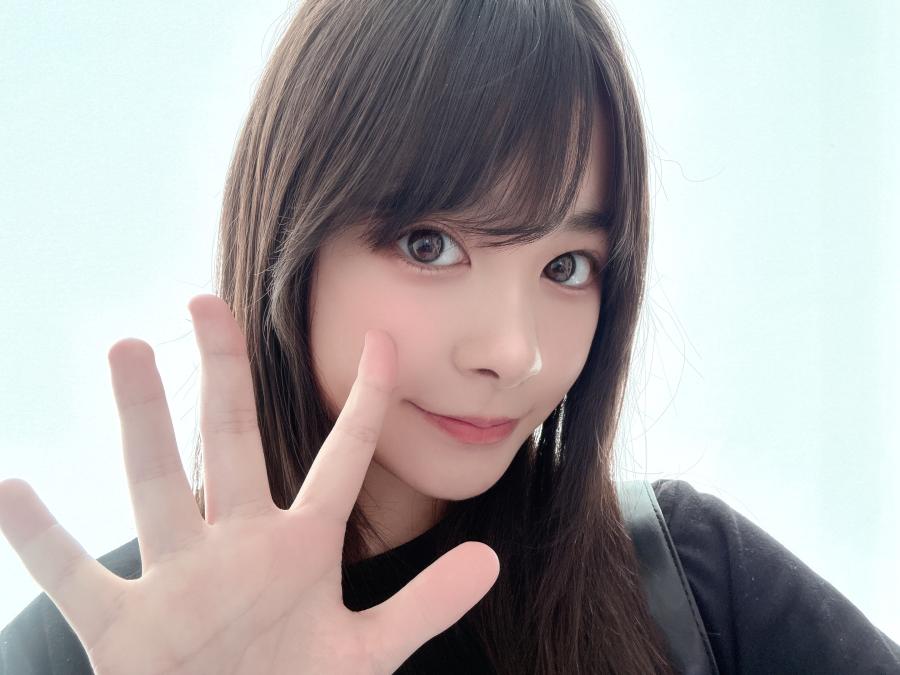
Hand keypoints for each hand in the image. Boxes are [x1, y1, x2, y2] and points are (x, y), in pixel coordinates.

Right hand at [0, 294, 499, 673]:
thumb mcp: (367, 654)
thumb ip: (423, 604)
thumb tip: (491, 558)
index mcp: (302, 549)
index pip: (343, 459)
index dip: (368, 401)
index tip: (386, 337)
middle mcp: (237, 546)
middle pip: (231, 443)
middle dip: (224, 374)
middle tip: (208, 299)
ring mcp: (178, 581)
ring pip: (157, 486)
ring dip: (143, 422)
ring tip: (128, 349)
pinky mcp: (125, 631)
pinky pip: (77, 579)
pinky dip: (40, 540)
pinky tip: (11, 486)